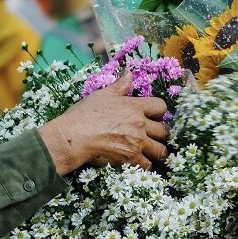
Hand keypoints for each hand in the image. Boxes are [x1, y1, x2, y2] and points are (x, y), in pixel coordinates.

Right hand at [38, 72, 169, 175]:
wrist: (74, 136)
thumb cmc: (84, 115)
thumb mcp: (102, 95)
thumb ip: (119, 86)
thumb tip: (129, 72)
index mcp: (134, 106)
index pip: (161, 106)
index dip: (159, 113)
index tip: (153, 118)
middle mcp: (140, 124)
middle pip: (164, 131)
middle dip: (160, 135)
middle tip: (152, 137)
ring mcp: (137, 142)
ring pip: (160, 150)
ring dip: (156, 152)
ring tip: (150, 153)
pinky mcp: (131, 158)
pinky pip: (147, 165)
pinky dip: (144, 166)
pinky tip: (138, 164)